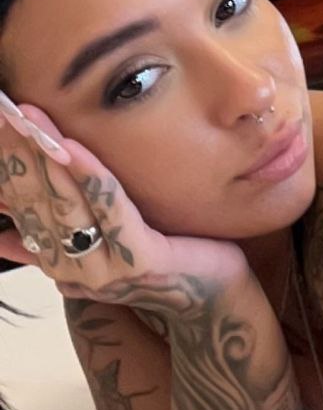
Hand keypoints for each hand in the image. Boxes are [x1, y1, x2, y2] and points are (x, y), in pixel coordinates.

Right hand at [0, 98, 251, 313]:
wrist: (213, 299)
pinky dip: (88, 174)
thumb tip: (1, 232)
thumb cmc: (161, 262)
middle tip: (3, 110)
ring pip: (66, 201)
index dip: (6, 165)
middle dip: (18, 151)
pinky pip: (109, 207)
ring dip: (45, 155)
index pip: (21, 207)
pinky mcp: (139, 259)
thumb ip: (50, 242)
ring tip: (29, 117)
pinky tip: (71, 145)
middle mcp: (74, 271)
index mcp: (59, 264)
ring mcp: (105, 268)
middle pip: (37, 201)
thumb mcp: (101, 247)